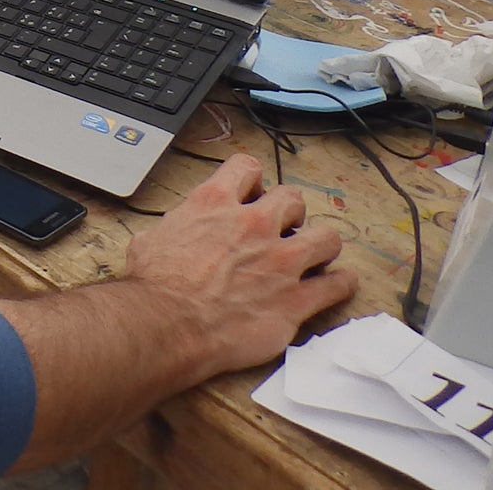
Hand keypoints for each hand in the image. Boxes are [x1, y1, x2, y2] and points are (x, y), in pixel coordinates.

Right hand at [126, 153, 357, 378]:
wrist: (167, 323)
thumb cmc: (153, 285)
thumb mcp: (152, 238)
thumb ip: (177, 227)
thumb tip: (176, 232)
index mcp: (215, 203)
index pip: (246, 168)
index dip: (250, 180)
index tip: (250, 194)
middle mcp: (253, 225)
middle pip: (292, 199)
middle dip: (289, 213)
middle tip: (282, 230)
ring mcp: (280, 263)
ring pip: (325, 238)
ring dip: (320, 244)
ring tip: (314, 255)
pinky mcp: (295, 301)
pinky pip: (336, 286)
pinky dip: (340, 284)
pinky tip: (337, 285)